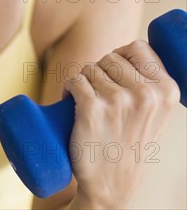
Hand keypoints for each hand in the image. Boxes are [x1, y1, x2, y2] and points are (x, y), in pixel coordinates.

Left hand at [62, 39, 180, 207]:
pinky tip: (71, 100)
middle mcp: (145, 94)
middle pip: (110, 57)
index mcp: (166, 91)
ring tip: (89, 102)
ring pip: (90, 68)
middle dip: (101, 71)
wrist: (110, 187)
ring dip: (85, 81)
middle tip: (100, 94)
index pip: (138, 47)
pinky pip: (74, 79)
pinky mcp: (91, 108)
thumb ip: (150, 83)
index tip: (116, 72)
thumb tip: (132, 50)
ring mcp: (118, 100)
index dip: (122, 56)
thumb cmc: (130, 144)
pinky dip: (69, 88)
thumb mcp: (154, 112)